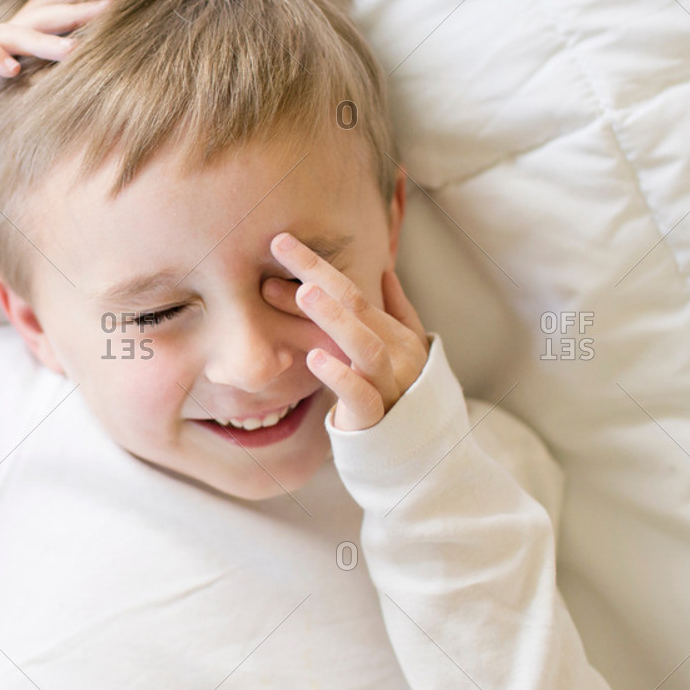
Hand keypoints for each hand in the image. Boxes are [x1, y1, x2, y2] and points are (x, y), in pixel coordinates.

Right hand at [0, 0, 110, 151]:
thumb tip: (9, 182)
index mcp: (1, 55)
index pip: (47, 37)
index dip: (79, 30)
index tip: (116, 27)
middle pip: (39, 23)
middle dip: (75, 17)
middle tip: (114, 9)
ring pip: (10, 34)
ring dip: (41, 41)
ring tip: (72, 50)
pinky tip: (10, 68)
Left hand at [265, 232, 429, 430]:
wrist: (409, 446)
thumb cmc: (395, 392)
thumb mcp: (398, 348)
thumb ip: (392, 311)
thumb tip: (386, 270)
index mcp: (393, 333)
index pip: (351, 291)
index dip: (316, 266)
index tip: (279, 243)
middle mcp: (394, 353)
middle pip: (356, 307)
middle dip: (317, 275)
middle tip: (281, 250)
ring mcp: (388, 384)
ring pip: (364, 347)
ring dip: (333, 318)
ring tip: (304, 294)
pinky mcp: (375, 417)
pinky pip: (360, 395)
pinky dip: (339, 376)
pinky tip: (314, 358)